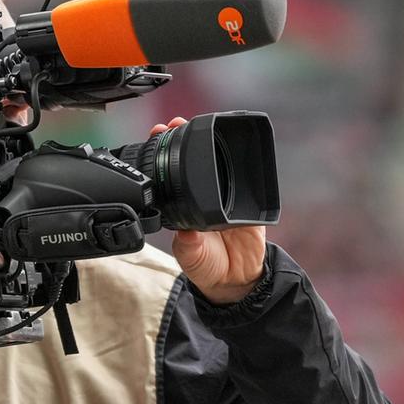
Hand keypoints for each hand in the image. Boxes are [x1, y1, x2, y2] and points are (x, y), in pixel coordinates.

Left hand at [150, 117, 266, 304]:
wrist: (237, 279)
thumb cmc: (207, 266)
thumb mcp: (191, 257)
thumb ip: (188, 245)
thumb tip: (185, 232)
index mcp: (183, 206)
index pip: (170, 174)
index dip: (163, 155)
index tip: (156, 137)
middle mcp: (202, 195)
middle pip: (191, 161)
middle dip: (182, 139)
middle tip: (173, 123)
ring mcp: (225, 195)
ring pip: (215, 162)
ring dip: (207, 143)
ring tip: (194, 124)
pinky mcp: (247, 201)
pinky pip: (245, 178)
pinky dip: (239, 160)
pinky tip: (230, 146)